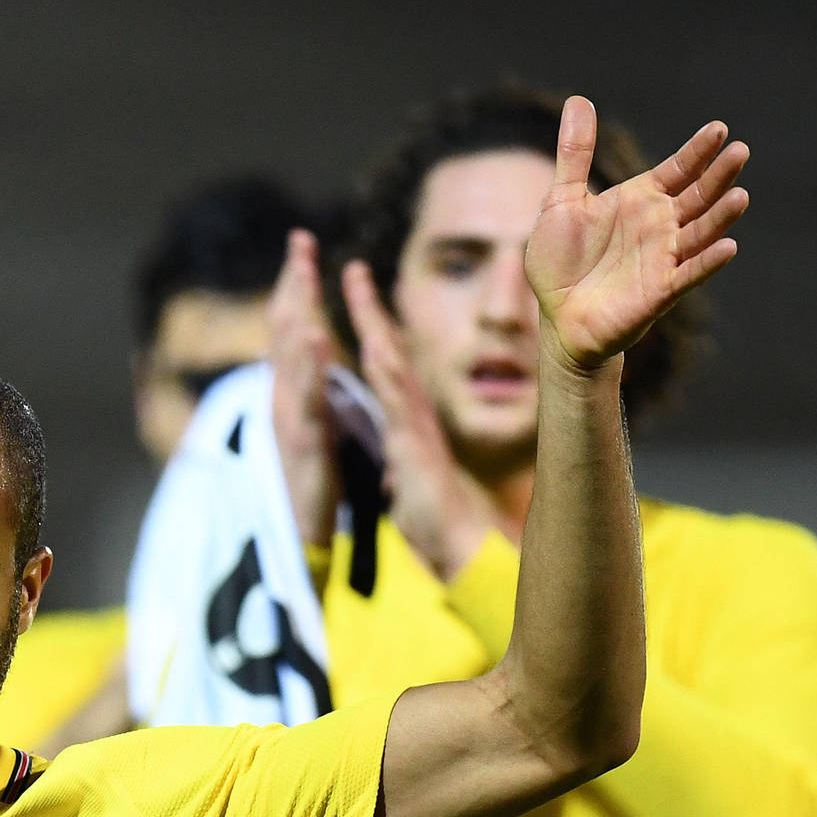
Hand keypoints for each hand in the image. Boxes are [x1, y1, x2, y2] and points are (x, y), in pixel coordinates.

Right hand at [267, 229, 341, 547]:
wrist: (300, 534)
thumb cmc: (309, 485)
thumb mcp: (311, 427)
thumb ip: (307, 392)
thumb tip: (307, 360)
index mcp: (291, 391)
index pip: (291, 327)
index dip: (297, 285)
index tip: (303, 247)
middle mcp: (283, 396)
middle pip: (285, 328)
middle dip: (293, 282)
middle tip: (301, 238)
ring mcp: (289, 417)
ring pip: (289, 355)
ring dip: (296, 310)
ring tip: (303, 271)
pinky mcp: (302, 441)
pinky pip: (307, 397)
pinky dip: (310, 365)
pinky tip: (319, 336)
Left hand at [341, 260, 499, 580]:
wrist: (463, 548)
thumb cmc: (440, 522)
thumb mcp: (413, 485)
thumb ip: (406, 468)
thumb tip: (399, 469)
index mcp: (406, 423)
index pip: (386, 368)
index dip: (371, 332)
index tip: (357, 301)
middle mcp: (412, 415)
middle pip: (389, 351)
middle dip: (370, 309)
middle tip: (352, 268)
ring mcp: (415, 424)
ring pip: (391, 361)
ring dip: (373, 321)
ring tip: (356, 282)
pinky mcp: (416, 444)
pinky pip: (398, 398)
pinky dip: (384, 367)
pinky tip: (373, 342)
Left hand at [527, 96, 748, 369]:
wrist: (557, 315)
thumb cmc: (561, 261)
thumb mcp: (562, 202)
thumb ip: (575, 155)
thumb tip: (578, 101)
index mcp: (641, 200)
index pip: (679, 169)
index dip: (698, 150)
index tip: (718, 129)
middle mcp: (660, 225)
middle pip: (699, 195)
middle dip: (719, 175)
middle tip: (739, 152)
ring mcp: (664, 257)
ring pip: (701, 232)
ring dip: (721, 216)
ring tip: (740, 195)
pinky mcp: (660, 290)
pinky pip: (689, 274)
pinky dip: (707, 262)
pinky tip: (727, 247)